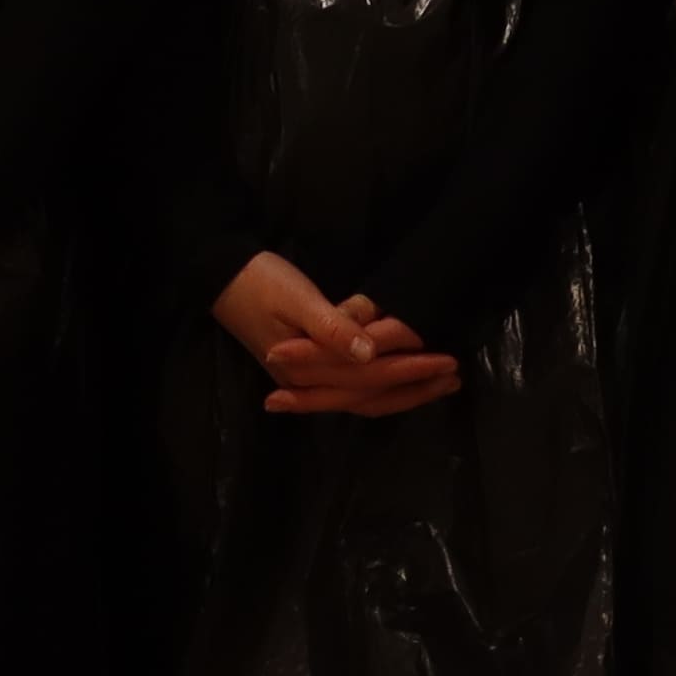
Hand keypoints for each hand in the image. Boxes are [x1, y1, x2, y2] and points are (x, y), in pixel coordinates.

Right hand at [212, 249, 463, 418]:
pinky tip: (400, 386)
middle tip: (454, 377)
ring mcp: (305, 381)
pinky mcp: (308, 371)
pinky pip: (351, 389)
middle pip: (368, 397)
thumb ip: (333, 328)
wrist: (220, 277)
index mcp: (306, 369)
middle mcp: (307, 384)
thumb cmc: (261, 282)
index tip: (446, 362)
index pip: (368, 377)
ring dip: (401, 395)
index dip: (409, 371)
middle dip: (414, 390)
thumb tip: (371, 352)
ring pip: (361, 398)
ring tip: (439, 384)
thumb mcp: (299, 298)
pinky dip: (380, 389)